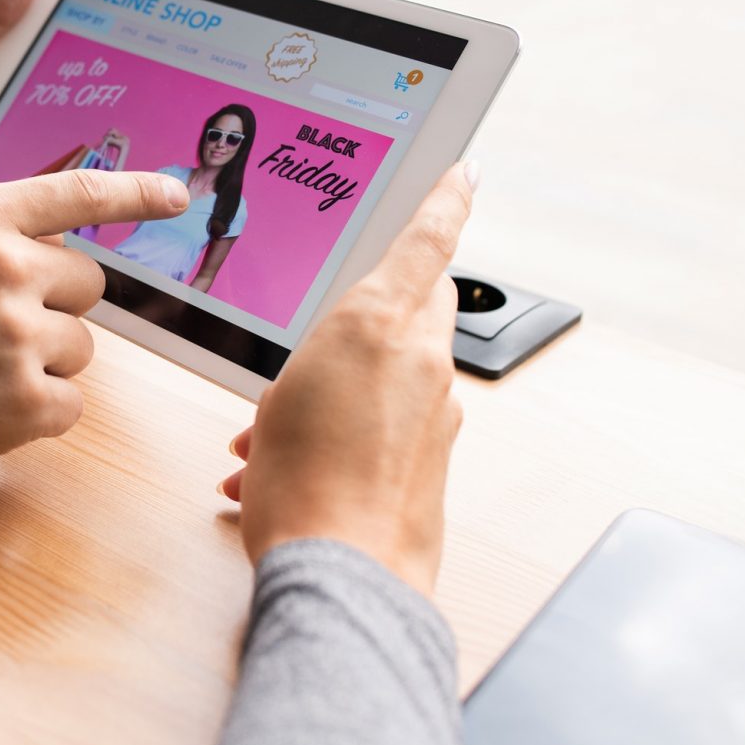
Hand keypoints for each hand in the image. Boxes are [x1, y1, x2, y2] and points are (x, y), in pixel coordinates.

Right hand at [0, 168, 188, 506]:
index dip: (134, 193)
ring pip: (81, 348)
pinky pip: (70, 404)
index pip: (77, 192)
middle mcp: (7, 266)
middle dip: (55, 311)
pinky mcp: (25, 399)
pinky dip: (36, 416)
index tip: (174, 195)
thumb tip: (45, 254)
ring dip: (41, 367)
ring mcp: (19, 333)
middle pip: (88, 285)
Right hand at [219, 163, 476, 596]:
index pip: (427, 240)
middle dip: (380, 302)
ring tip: (281, 425)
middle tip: (331, 322)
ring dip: (351, 379)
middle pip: (417, 299)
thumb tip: (337, 368)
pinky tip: (294, 465)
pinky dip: (355, 428)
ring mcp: (437, 411)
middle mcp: (420, 360)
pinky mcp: (439, 456)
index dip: (446, 200)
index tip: (465, 173)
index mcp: (376, 324)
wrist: (344, 572)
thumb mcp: (279, 399)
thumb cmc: (301, 486)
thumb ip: (316, 363)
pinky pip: (399, 417)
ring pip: (401, 363)